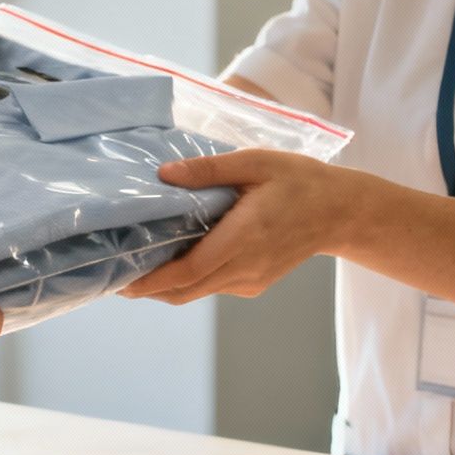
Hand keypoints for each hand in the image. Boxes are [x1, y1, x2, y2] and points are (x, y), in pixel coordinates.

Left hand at [120, 150, 367, 304]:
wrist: (341, 212)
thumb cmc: (300, 181)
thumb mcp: (256, 163)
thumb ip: (208, 170)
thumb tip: (163, 175)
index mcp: (244, 237)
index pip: (188, 271)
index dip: (151, 281)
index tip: (121, 281)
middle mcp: (246, 267)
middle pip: (185, 290)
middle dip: (148, 288)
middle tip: (114, 277)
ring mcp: (251, 280)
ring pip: (197, 292)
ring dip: (165, 286)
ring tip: (134, 269)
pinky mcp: (255, 283)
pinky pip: (213, 286)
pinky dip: (188, 280)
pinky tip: (172, 261)